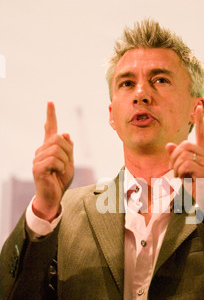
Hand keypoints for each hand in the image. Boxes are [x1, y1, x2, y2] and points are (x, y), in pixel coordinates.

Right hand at [32, 102, 73, 220]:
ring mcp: (37, 158)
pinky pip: (54, 160)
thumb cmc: (60, 180)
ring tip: (60, 171)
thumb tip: (66, 133)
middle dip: (68, 152)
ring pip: (57, 150)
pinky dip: (60, 168)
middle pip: (59, 139)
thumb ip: (69, 149)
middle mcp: (41, 150)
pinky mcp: (37, 167)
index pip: (50, 128)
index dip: (51, 115)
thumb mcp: (69, 162)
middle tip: (65, 165)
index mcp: (49, 148)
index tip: (50, 102)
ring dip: (64, 162)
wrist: (53, 196)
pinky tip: (56, 174)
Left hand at [166, 102, 203, 211]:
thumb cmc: (199, 186)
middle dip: (174, 157)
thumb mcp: (187, 171)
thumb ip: (179, 158)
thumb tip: (169, 145)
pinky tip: (184, 180)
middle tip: (174, 169)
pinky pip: (186, 165)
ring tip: (181, 178)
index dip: (200, 120)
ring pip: (184, 155)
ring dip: (177, 168)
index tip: (198, 107)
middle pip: (185, 145)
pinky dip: (180, 173)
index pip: (202, 133)